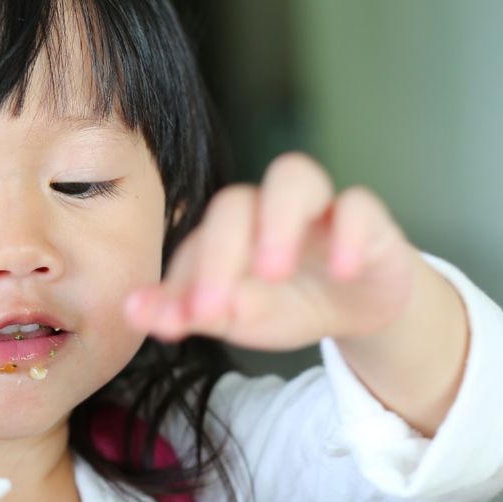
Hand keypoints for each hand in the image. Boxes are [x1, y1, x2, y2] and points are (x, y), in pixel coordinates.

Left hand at [125, 152, 418, 350]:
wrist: (358, 306)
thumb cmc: (288, 301)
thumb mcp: (241, 316)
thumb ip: (190, 312)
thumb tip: (134, 312)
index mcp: (228, 230)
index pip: (197, 241)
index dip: (181, 281)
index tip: (172, 324)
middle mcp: (266, 206)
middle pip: (236, 203)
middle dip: (220, 256)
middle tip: (213, 309)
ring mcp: (318, 206)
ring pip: (294, 177)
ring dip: (277, 222)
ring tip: (273, 272)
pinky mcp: (368, 217)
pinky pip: (359, 205)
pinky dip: (349, 234)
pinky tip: (342, 271)